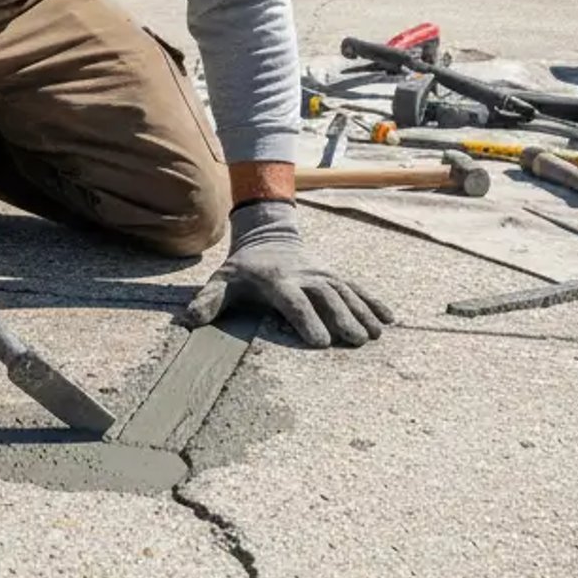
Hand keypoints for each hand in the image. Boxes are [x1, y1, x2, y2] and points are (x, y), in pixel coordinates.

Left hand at [181, 200, 394, 347]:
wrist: (267, 236)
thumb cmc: (242, 270)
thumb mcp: (221, 282)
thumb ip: (207, 302)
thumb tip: (187, 322)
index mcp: (276, 280)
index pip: (292, 301)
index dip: (305, 320)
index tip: (319, 341)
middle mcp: (303, 275)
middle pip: (325, 297)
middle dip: (342, 318)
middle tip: (357, 341)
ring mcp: (322, 273)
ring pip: (345, 292)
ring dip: (362, 312)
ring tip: (376, 334)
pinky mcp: (334, 274)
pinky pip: (357, 287)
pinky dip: (374, 301)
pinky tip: (390, 318)